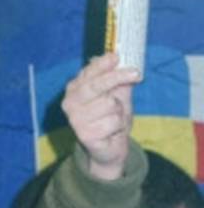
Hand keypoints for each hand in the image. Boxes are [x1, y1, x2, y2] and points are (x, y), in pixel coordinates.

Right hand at [63, 53, 137, 180]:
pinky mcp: (84, 134)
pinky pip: (113, 122)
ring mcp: (75, 118)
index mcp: (74, 89)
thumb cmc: (111, 121)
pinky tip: (111, 132)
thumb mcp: (118, 99)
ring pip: (110, 104)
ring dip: (120, 112)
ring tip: (115, 120)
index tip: (117, 56)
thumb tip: (124, 64)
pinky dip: (118, 127)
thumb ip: (119, 84)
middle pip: (96, 85)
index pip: (89, 72)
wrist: (108, 151)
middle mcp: (70, 101)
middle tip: (136, 73)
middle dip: (117, 77)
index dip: (103, 64)